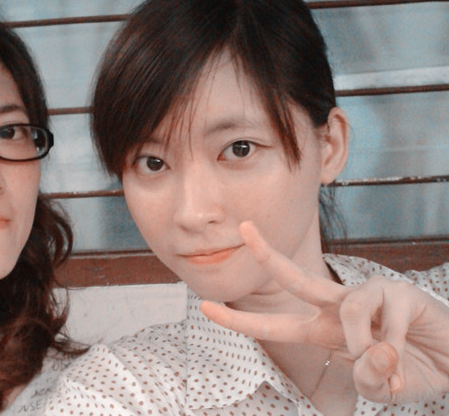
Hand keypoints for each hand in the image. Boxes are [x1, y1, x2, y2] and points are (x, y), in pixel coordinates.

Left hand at [200, 221, 448, 402]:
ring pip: (345, 309)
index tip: (205, 307)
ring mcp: (370, 295)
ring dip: (363, 348)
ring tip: (385, 365)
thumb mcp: (379, 387)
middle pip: (295, 276)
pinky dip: (392, 352)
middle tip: (241, 227)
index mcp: (324, 329)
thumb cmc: (410, 370)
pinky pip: (383, 327)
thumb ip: (366, 379)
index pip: (276, 323)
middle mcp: (340, 306)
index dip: (240, 320)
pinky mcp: (400, 294)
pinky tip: (404, 357)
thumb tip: (369, 351)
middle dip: (267, 252)